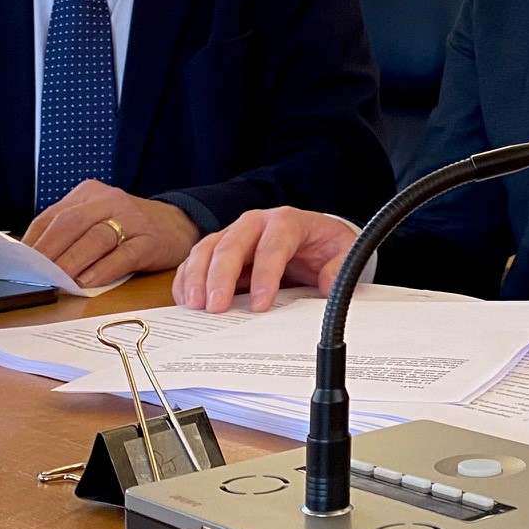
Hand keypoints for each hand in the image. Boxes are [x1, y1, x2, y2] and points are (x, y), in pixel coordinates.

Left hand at [22, 181, 201, 288]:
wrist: (178, 224)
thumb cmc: (127, 228)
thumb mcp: (96, 220)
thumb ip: (68, 235)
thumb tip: (30, 261)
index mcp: (90, 194)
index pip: (53, 216)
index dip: (34, 241)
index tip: (19, 264)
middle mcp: (111, 200)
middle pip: (72, 224)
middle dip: (49, 252)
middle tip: (35, 275)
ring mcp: (133, 219)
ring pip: (96, 238)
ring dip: (73, 262)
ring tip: (59, 281)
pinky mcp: (151, 240)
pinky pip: (123, 254)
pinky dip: (103, 270)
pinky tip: (88, 282)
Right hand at [174, 208, 359, 312]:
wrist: (312, 238)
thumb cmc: (323, 245)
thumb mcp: (342, 252)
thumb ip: (339, 267)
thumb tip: (328, 285)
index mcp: (286, 222)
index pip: (272, 246)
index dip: (265, 276)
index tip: (260, 305)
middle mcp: (255, 223)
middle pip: (232, 244)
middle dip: (220, 276)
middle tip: (215, 307)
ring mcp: (233, 234)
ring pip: (207, 249)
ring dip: (197, 277)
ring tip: (195, 306)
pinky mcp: (218, 249)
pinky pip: (195, 260)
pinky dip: (187, 279)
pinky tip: (186, 300)